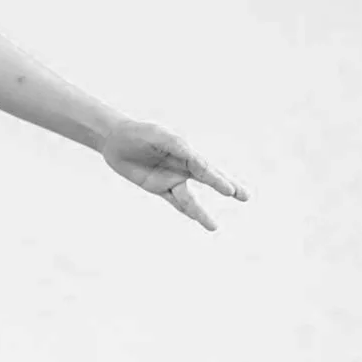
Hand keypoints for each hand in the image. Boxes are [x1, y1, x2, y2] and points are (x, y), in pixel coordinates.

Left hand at [99, 119, 249, 230]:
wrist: (116, 140)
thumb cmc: (139, 134)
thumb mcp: (158, 136)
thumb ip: (175, 145)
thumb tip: (193, 157)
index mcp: (185, 152)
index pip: (204, 168)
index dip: (217, 180)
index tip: (229, 191)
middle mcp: (182, 166)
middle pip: (208, 181)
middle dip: (227, 188)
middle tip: (245, 197)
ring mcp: (170, 178)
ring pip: (189, 199)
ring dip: (200, 213)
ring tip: (214, 227)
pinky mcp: (157, 187)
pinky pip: (173, 201)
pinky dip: (184, 210)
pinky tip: (195, 218)